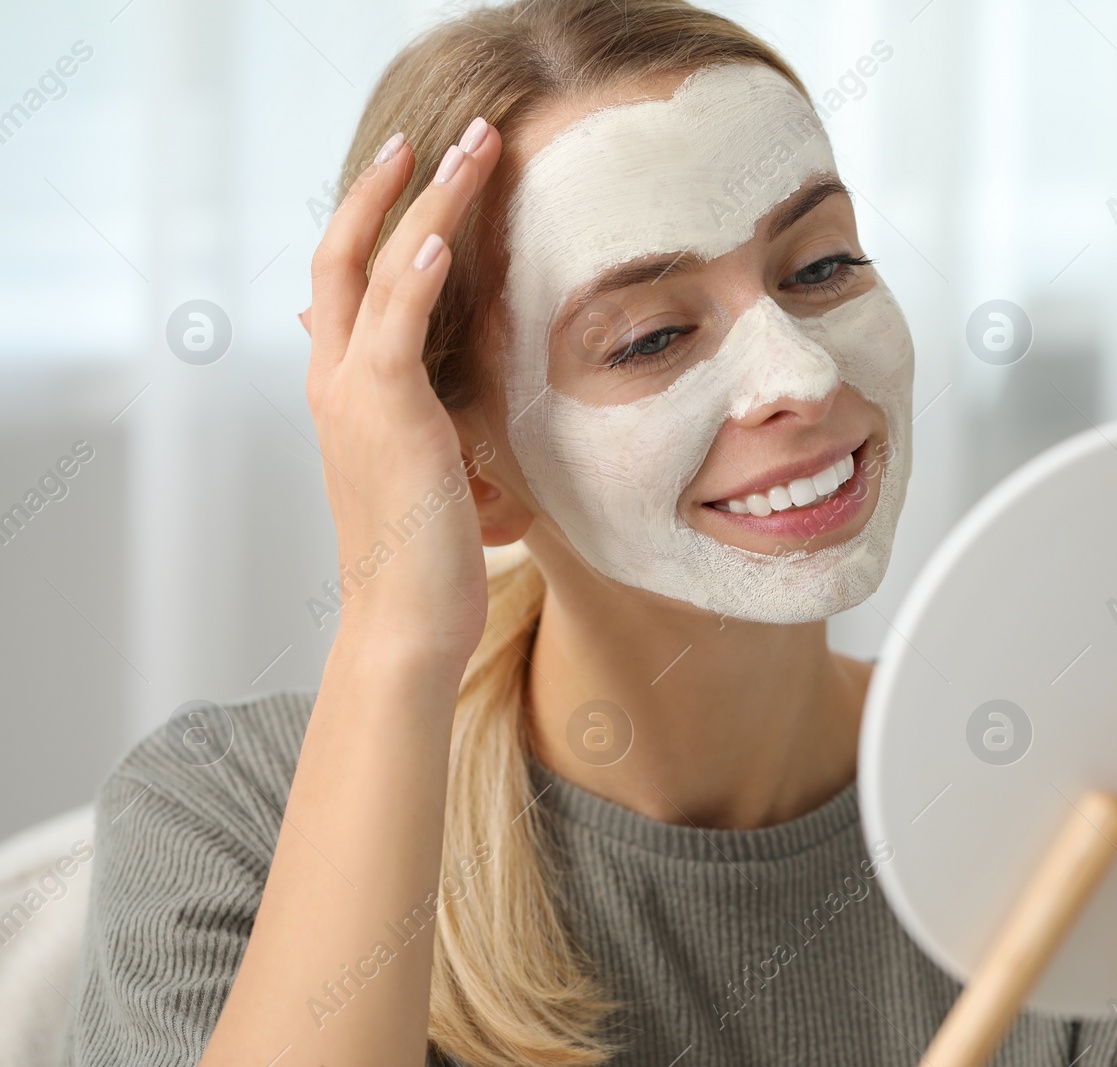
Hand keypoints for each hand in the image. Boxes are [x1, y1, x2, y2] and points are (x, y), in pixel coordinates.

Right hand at [302, 119, 504, 666]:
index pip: (352, 283)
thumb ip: (443, 422)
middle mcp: (336, 381)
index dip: (382, 222)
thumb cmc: (432, 556)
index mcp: (347, 391)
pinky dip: (416, 274)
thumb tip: (463, 396)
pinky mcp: (381, 414)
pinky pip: (392, 325)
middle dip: (393, 188)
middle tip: (444, 136)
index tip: (428, 177)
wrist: (406, 623)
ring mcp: (351, 394)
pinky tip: (445, 233)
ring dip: (427, 202)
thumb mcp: (441, 471)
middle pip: (346, 254)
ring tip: (470, 149)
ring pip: (378, 269)